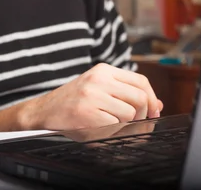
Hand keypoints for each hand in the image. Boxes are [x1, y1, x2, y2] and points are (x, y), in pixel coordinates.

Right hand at [22, 63, 162, 130]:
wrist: (43, 110)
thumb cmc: (73, 101)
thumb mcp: (99, 89)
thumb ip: (126, 93)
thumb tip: (157, 104)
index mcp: (103, 70)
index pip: (140, 80)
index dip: (151, 98)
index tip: (153, 111)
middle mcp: (99, 80)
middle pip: (139, 97)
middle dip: (143, 114)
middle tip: (136, 121)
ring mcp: (93, 96)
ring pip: (129, 113)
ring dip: (125, 123)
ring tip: (111, 123)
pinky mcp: (88, 114)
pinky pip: (115, 125)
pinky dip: (112, 130)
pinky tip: (100, 127)